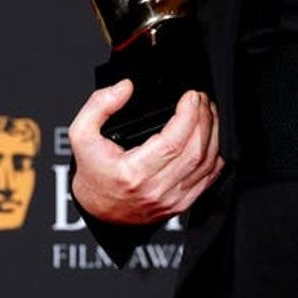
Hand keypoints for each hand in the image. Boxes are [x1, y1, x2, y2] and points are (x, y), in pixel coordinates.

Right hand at [69, 79, 224, 224]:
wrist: (98, 210)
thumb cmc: (93, 174)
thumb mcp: (82, 135)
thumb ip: (99, 106)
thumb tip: (125, 88)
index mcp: (133, 173)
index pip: (173, 142)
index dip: (188, 114)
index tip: (192, 96)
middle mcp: (155, 189)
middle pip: (196, 150)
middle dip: (204, 118)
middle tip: (202, 99)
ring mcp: (171, 199)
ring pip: (206, 163)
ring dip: (213, 133)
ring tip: (207, 112)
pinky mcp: (181, 204)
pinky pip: (208, 178)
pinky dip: (215, 155)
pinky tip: (211, 137)